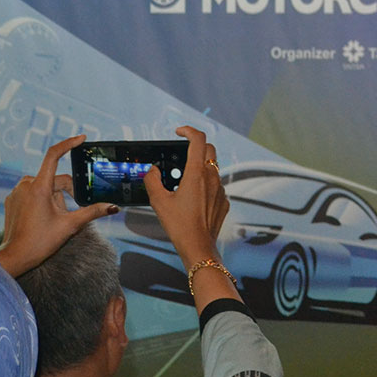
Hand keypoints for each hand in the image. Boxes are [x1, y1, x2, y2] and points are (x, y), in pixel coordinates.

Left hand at [0, 135, 117, 276]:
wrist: (16, 256)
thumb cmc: (41, 241)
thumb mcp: (70, 225)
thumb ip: (93, 212)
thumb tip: (113, 206)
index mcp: (39, 188)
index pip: (54, 156)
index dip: (68, 144)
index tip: (81, 139)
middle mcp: (25, 185)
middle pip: (54, 178)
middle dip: (66, 191)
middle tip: (71, 211)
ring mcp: (16, 192)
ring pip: (43, 185)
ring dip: (54, 196)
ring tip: (54, 217)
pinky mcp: (12, 199)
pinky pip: (31, 192)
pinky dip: (41, 200)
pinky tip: (42, 217)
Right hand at [145, 125, 229, 269]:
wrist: (198, 246)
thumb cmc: (179, 225)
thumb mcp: (158, 201)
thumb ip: (152, 180)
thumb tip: (152, 170)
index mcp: (197, 173)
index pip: (198, 140)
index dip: (189, 130)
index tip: (179, 132)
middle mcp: (212, 178)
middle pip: (209, 149)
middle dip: (196, 146)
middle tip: (182, 153)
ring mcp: (221, 189)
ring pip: (213, 168)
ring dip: (201, 166)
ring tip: (184, 178)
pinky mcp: (224, 200)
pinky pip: (216, 185)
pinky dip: (206, 183)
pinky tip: (193, 197)